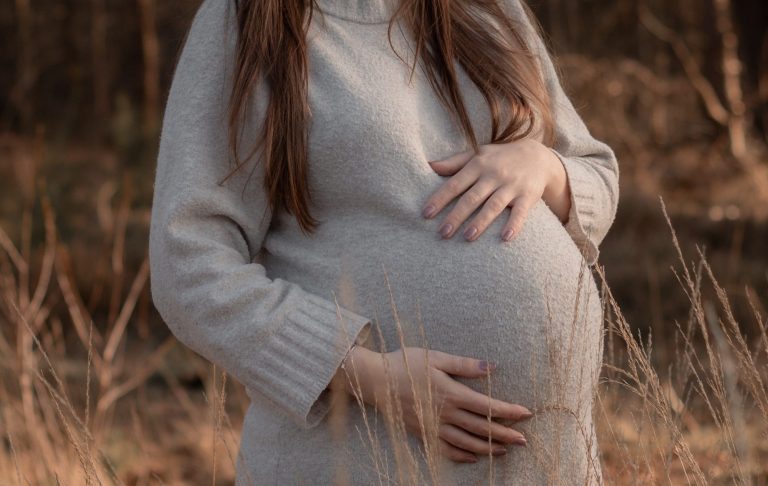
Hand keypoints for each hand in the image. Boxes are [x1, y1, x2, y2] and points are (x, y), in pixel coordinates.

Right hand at [337, 346, 532, 463]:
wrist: (376, 381)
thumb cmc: (405, 364)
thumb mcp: (436, 358)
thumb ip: (465, 365)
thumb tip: (492, 366)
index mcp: (451, 393)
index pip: (487, 406)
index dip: (508, 411)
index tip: (526, 414)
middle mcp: (445, 414)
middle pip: (481, 428)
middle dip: (505, 435)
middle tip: (524, 440)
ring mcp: (433, 427)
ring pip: (467, 443)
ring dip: (488, 448)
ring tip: (504, 450)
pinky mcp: (423, 434)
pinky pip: (446, 450)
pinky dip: (462, 455)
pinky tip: (474, 457)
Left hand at [421, 139, 570, 241]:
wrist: (538, 156)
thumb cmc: (500, 158)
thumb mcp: (478, 154)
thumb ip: (454, 162)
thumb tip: (429, 166)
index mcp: (478, 165)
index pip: (455, 184)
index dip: (440, 199)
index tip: (426, 214)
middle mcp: (494, 175)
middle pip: (472, 198)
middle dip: (457, 216)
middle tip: (443, 233)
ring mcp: (511, 186)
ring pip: (494, 206)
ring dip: (481, 222)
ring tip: (467, 237)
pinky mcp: (528, 196)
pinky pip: (521, 212)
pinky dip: (514, 224)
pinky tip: (506, 238)